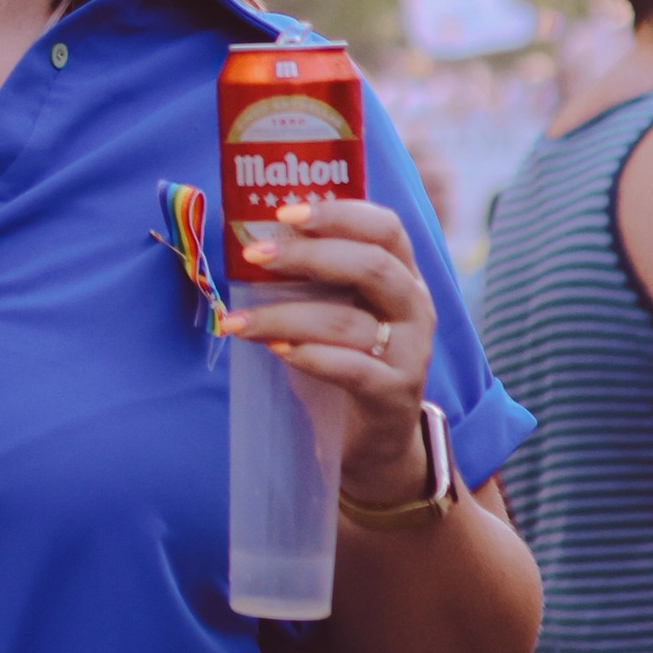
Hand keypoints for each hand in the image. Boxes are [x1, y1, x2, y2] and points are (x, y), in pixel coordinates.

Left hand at [219, 196, 433, 513]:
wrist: (375, 439)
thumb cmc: (346, 359)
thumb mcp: (339, 308)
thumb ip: (315, 275)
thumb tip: (254, 238)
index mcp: (403, 274)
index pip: (385, 227)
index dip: (338, 212)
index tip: (284, 212)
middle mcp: (415, 307)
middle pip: (372, 265)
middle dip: (308, 254)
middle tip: (255, 255)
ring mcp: (410, 352)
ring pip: (348, 322)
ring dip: (284, 316)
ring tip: (237, 321)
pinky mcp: (395, 394)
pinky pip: (352, 369)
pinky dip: (310, 357)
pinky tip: (277, 351)